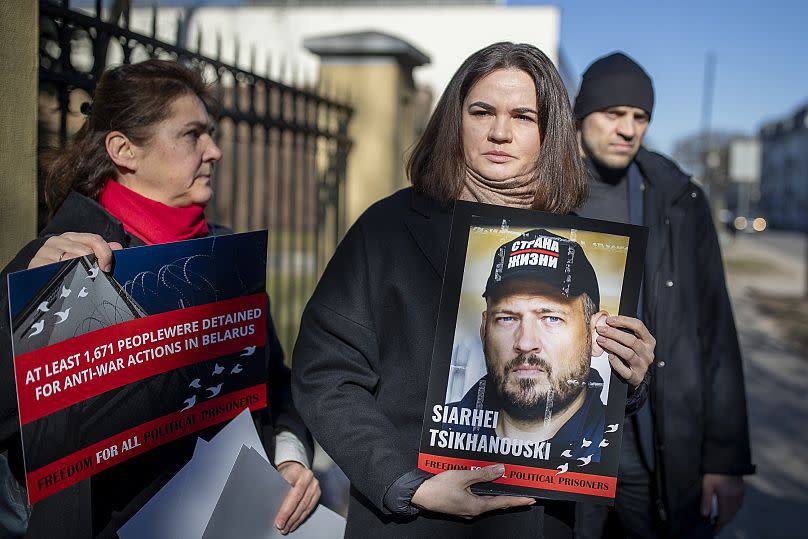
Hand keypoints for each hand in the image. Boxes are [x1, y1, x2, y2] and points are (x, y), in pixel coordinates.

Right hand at [28, 232, 122, 271]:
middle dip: (93, 265)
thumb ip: (102, 251)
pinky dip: (65, 276)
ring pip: (71, 261)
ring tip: (83, 280)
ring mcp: (45, 252)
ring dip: (81, 272)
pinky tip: (69, 281)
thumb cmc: (63, 264)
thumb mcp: (82, 254)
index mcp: (71, 237)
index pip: (94, 239)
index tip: (107, 267)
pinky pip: (55, 270)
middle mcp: (57, 241)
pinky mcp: (36, 263)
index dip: (105, 253)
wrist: (36, 271)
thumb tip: (118, 247)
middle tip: (96, 276)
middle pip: (84, 252)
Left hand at [275, 461, 320, 534]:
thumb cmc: (284, 474)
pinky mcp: (317, 492)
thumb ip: (275, 488)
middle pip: (298, 500)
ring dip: (295, 519)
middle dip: (289, 516)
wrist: (295, 469)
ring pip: (305, 506)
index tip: (278, 520)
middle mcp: (307, 477)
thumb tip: (268, 506)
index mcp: (295, 471)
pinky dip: (301, 517)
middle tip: (281, 526)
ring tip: (287, 527)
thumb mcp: (277, 477)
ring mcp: (314, 484)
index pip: (289, 492)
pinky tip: (295, 523)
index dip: (284, 509)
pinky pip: (310, 507)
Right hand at [410, 464, 533, 518]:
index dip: (518, 500)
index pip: (503, 503)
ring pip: (486, 500)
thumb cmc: (439, 487)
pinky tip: (485, 484)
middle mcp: (474, 510)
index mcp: (477, 506)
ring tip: (506, 485)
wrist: (420, 495)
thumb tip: (500, 470)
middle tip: (521, 490)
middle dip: (509, 496)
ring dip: (496, 493)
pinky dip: (484, 492)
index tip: (531, 499)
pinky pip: (477, 499)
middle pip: (496, 503)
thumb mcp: (462, 477)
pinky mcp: (460, 505)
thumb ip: (482, 474)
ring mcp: (466, 509)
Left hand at [596, 315, 654, 387]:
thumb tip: (607, 321)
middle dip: (614, 333)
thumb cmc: (633, 354)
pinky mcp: (636, 377)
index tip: (609, 320)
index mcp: (648, 341)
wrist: (637, 376)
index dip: (623, 321)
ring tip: (601, 340)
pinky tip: (609, 357)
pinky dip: (616, 363)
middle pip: (632, 340)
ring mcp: (643, 365)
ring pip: (628, 354)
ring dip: (612, 345)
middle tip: (601, 330)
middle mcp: (648, 353)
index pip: (638, 326)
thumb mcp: (633, 342)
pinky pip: (625, 370)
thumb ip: (623, 332)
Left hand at [701, 473, 743, 533]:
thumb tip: (705, 515)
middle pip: (730, 516)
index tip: (713, 531)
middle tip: (714, 525)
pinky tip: (726, 508)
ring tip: (719, 518)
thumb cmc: (715, 472)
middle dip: (722, 522)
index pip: (724, 518)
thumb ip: (706, 500)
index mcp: (727, 499)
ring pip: (735, 511)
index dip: (718, 526)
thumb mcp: (707, 485)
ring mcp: (740, 495)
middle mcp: (735, 500)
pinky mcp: (741, 491)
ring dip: (728, 516)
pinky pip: (737, 505)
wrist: (727, 460)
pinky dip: (732, 510)